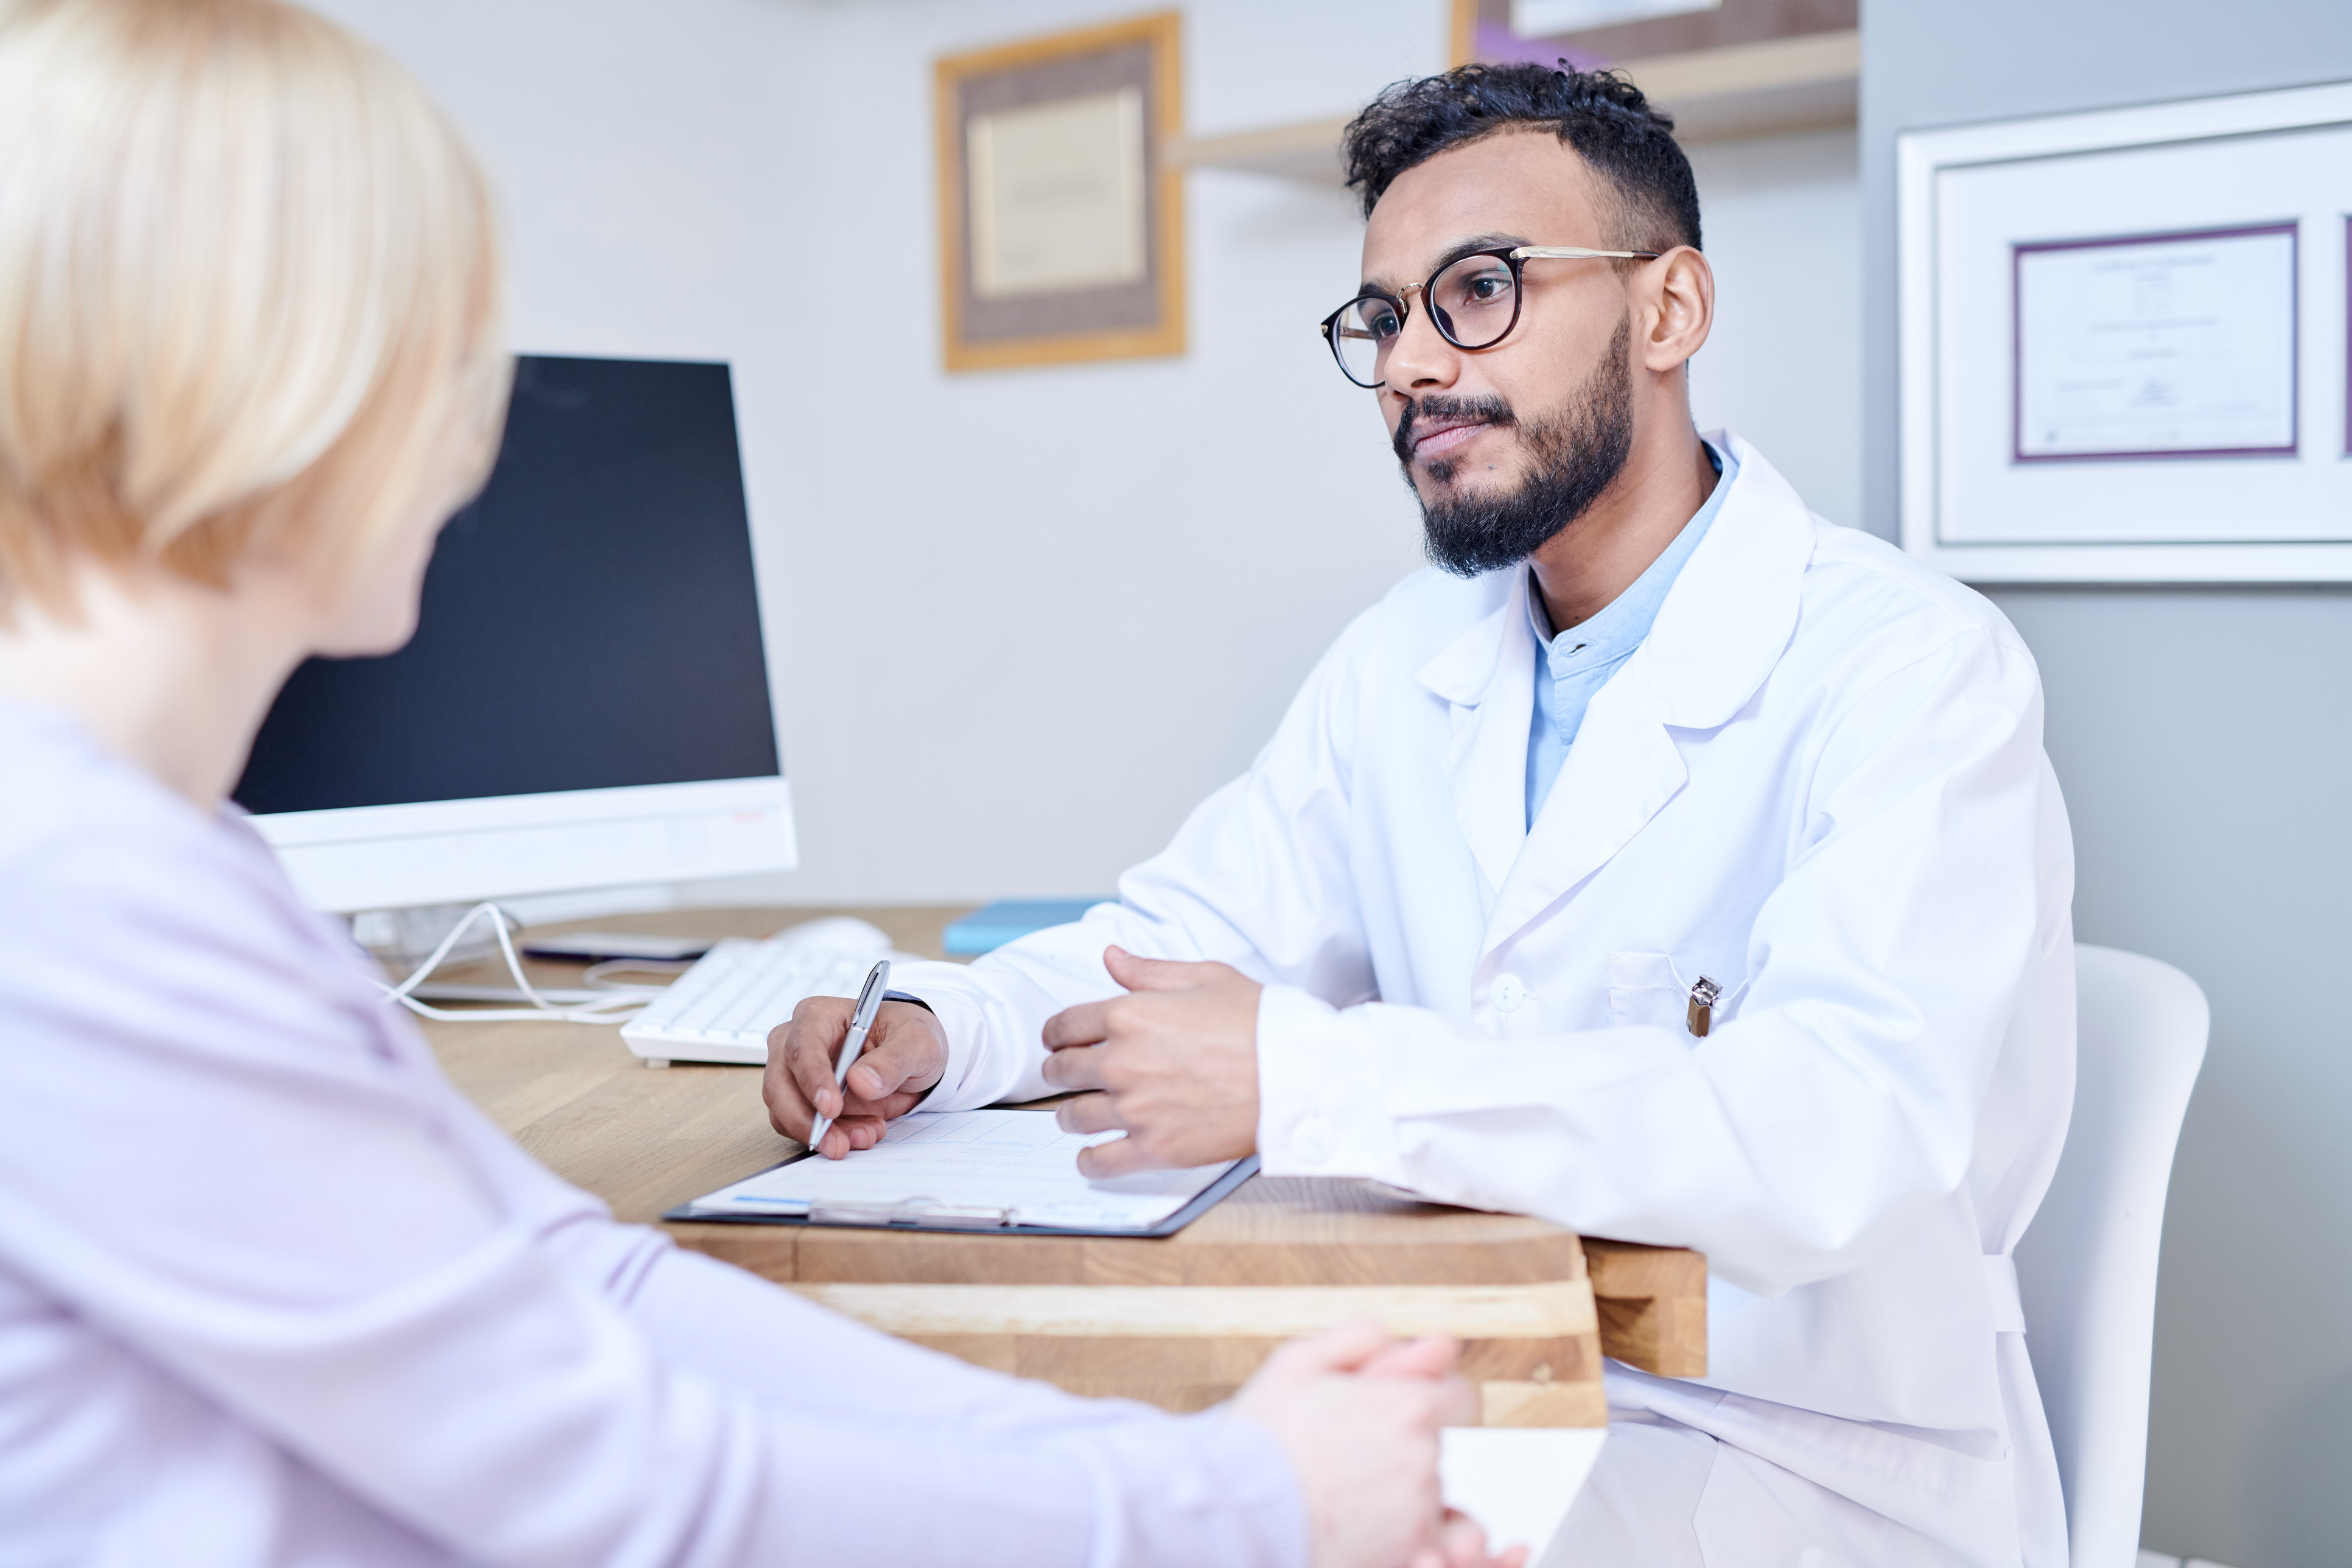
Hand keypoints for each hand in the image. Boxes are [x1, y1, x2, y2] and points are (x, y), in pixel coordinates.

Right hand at [763, 997, 945, 1158]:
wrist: (911, 1058)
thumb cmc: (908, 1037)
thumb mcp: (918, 1043)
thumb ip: (893, 1060)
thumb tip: (860, 1081)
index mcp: (820, 1015)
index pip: (803, 1046)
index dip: (812, 1078)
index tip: (831, 1108)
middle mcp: (797, 1042)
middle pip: (779, 1084)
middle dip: (807, 1120)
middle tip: (839, 1144)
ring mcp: (795, 1074)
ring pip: (785, 1112)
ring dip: (823, 1134)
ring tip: (866, 1135)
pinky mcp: (801, 1101)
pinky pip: (800, 1127)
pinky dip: (828, 1138)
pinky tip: (861, 1133)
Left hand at [1040, 946, 1261, 1177]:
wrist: (1295, 1074)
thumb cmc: (1258, 1023)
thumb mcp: (1205, 977)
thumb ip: (1149, 971)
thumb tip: (1112, 958)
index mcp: (1129, 1015)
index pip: (1066, 1025)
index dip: (1056, 1033)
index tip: (1058, 1041)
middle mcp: (1122, 1063)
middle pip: (1063, 1071)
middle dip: (1061, 1070)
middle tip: (1067, 1074)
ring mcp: (1136, 1109)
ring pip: (1074, 1116)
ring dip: (1071, 1114)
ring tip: (1080, 1113)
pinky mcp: (1155, 1148)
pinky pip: (1102, 1161)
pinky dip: (1090, 1160)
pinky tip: (1092, 1155)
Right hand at [1233, 1322, 1523, 1567]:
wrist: (1233, 1512)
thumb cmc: (1261, 1438)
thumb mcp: (1299, 1362)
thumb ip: (1363, 1341)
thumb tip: (1432, 1342)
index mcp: (1408, 1406)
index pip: (1459, 1397)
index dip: (1427, 1397)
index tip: (1393, 1408)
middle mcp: (1423, 1460)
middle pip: (1436, 1446)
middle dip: (1403, 1443)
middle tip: (1348, 1447)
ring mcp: (1417, 1514)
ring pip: (1427, 1494)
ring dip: (1399, 1490)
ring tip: (1343, 1489)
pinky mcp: (1405, 1554)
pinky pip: (1427, 1541)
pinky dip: (1403, 1533)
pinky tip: (1360, 1522)